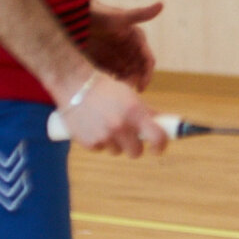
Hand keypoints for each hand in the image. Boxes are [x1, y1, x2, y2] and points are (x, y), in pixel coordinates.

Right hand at [54, 70, 169, 156]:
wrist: (76, 86)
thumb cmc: (107, 90)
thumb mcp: (131, 96)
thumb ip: (146, 112)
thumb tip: (162, 123)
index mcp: (135, 113)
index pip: (157, 137)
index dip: (161, 146)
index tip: (158, 148)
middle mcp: (121, 126)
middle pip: (136, 152)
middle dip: (135, 146)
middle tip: (131, 138)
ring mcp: (104, 137)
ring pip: (117, 151)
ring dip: (116, 143)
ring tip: (107, 126)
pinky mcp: (89, 143)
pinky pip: (101, 149)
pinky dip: (100, 142)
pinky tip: (95, 127)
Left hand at [85, 0, 160, 89]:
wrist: (76, 16)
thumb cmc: (101, 14)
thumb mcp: (121, 17)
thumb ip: (141, 14)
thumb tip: (162, 4)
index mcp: (137, 40)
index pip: (147, 61)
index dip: (146, 75)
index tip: (140, 88)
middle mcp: (129, 49)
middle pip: (137, 70)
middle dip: (134, 81)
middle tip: (125, 91)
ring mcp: (116, 55)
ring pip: (125, 74)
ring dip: (123, 82)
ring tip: (115, 89)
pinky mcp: (103, 60)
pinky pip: (110, 74)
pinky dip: (111, 80)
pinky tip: (106, 84)